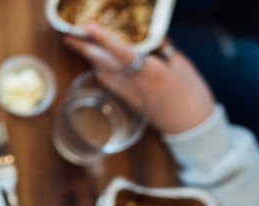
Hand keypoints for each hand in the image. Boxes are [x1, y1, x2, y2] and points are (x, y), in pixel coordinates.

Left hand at [64, 24, 215, 134]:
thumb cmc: (191, 92)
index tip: (88, 27)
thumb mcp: (182, 64)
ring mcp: (129, 93)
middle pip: (103, 62)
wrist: (191, 125)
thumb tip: (150, 35)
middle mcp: (135, 82)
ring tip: (77, 43)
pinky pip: (109, 83)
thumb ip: (163, 49)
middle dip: (83, 48)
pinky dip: (101, 70)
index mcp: (150, 70)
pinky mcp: (127, 102)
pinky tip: (96, 63)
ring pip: (102, 72)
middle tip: (67, 34)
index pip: (122, 51)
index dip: (104, 39)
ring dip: (89, 58)